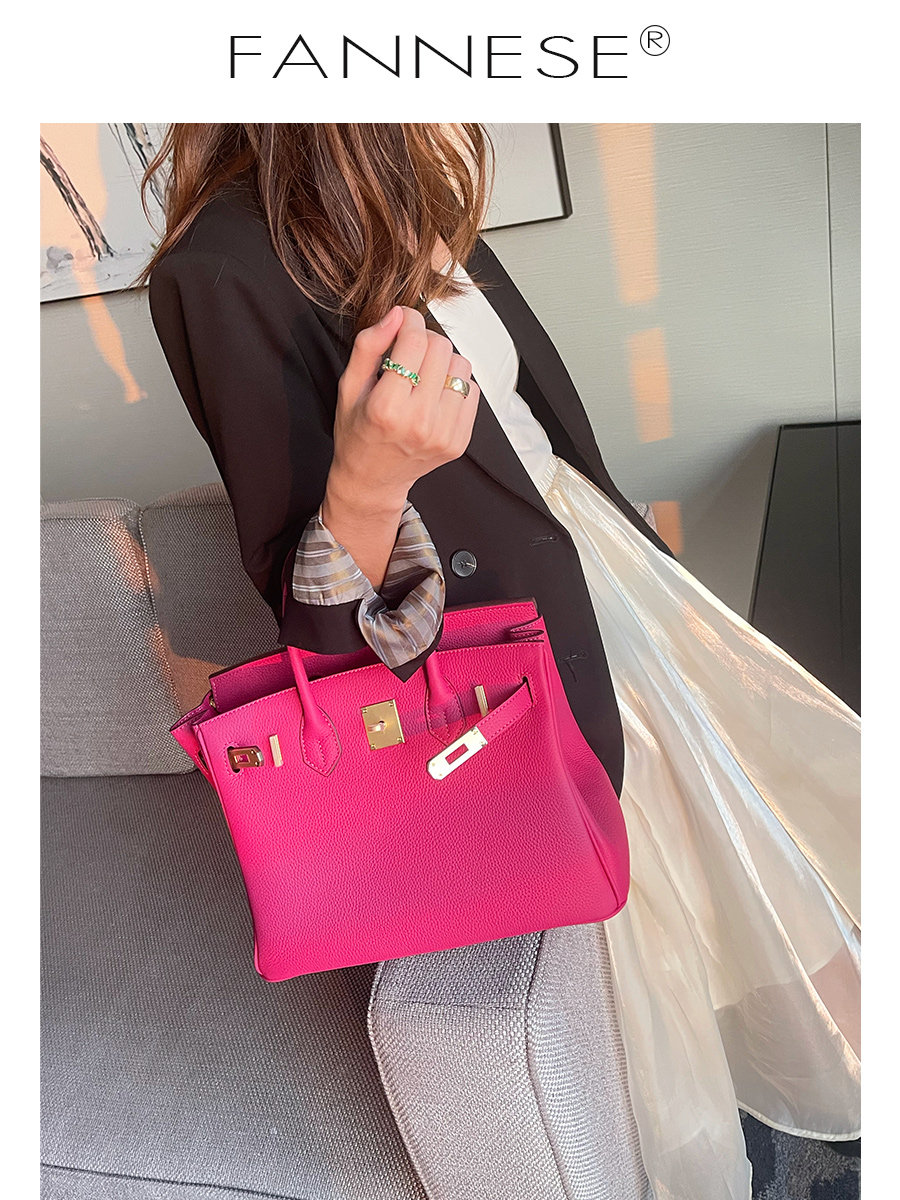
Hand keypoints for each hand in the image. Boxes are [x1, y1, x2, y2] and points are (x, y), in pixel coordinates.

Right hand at [326, 305, 480, 515]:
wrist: (372, 480)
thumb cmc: (357, 433)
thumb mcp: (349, 387)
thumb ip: (368, 346)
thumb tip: (396, 314)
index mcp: (387, 408)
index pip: (414, 341)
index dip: (409, 320)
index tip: (403, 320)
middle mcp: (419, 423)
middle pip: (441, 349)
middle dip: (425, 339)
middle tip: (410, 350)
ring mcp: (444, 434)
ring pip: (461, 366)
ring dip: (443, 361)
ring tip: (423, 374)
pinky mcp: (460, 441)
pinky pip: (472, 390)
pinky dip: (456, 383)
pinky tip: (435, 393)